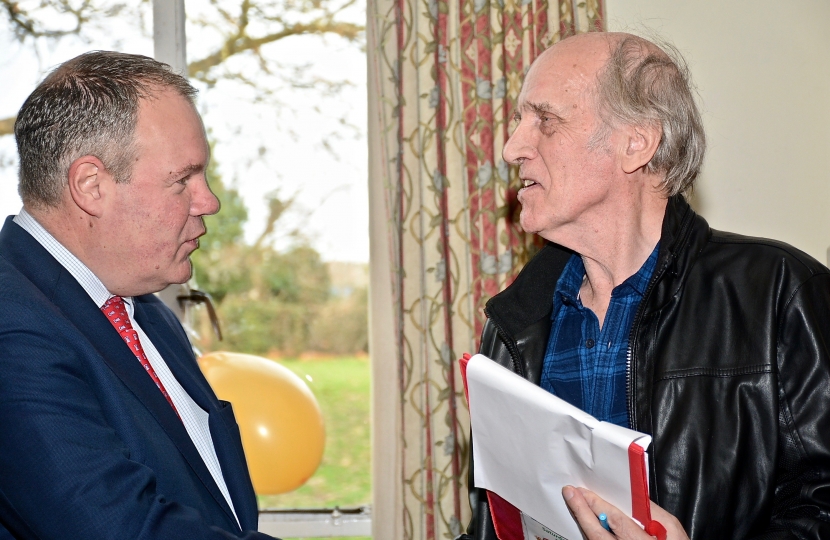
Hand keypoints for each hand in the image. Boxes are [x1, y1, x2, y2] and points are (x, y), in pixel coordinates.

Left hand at [562, 485, 688, 539]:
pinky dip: (590, 534)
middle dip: (582, 513)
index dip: (596, 505)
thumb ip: (651, 511)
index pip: (614, 521)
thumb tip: (630, 496)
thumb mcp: (671, 527)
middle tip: (570, 495)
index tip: (582, 491)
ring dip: (583, 524)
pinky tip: (585, 523)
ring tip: (575, 506)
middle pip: (597, 535)